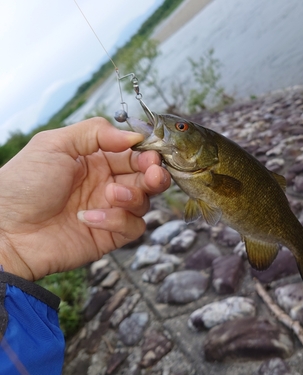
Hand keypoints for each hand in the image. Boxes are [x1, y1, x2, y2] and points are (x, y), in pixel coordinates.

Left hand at [0, 117, 170, 280]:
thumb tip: (135, 136)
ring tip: (110, 195)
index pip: (134, 154)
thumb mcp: (54, 144)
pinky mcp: (109, 236)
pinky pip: (133, 227)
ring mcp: (109, 210)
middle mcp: (106, 184)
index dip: (147, 153)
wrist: (6, 232)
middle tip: (152, 173)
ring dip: (133, 196)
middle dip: (154, 174)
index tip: (151, 153)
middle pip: (147, 178)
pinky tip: (89, 219)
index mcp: (95, 160)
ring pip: (145, 202)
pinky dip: (118, 221)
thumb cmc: (23, 185)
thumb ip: (96, 132)